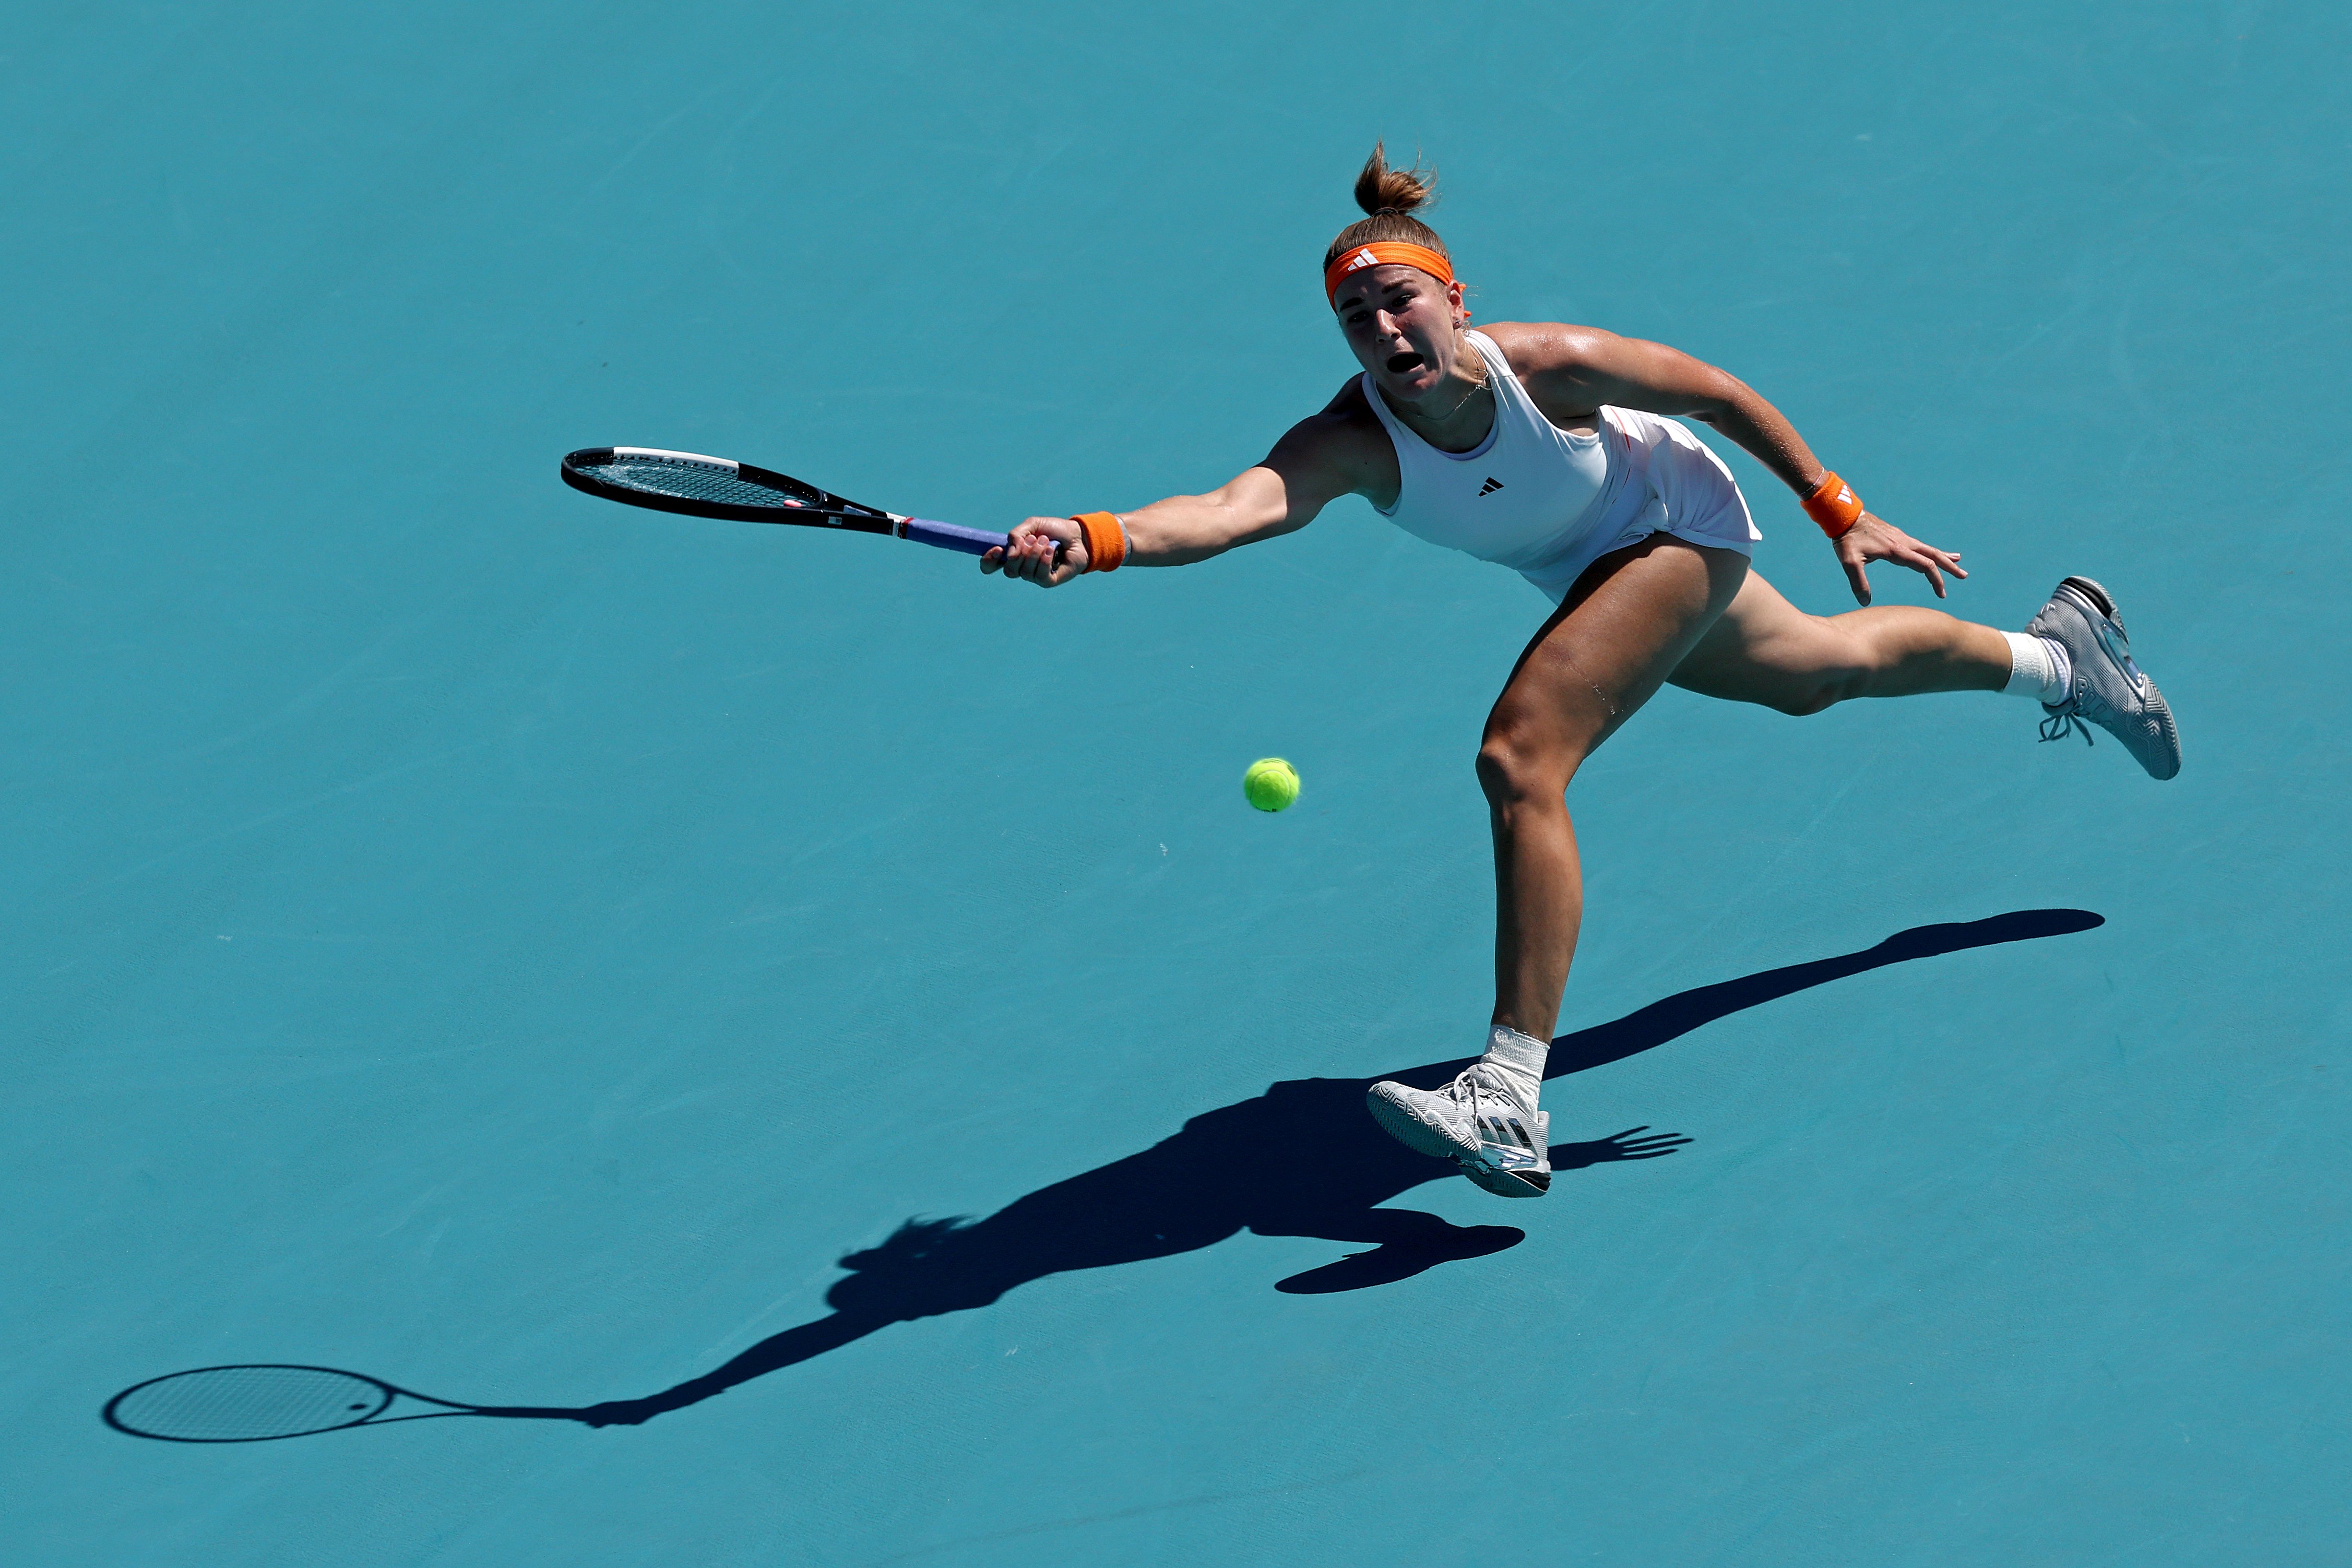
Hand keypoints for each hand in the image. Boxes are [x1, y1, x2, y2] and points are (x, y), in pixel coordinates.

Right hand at [980, 516, 1086, 586]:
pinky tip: (1051, 550)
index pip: (991, 566)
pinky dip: (1044, 561)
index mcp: (1013, 554)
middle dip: (1021, 553)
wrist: (1077, 535)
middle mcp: (1021, 567)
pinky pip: (1039, 576)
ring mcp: (1034, 576)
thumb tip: (1010, 555)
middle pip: (1009, 570)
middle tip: (1034, 538)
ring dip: (1035, 553)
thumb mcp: (1032, 525)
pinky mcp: (1047, 581)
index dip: (989, 561)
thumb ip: (1016, 535)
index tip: (997, 549)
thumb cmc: (1054, 530)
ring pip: (1024, 572)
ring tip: (1047, 542)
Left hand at [1833, 511, 1966, 603]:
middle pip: (1933, 555)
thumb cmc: (1846, 539)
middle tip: (1964, 576)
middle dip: (1949, 566)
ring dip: (1942, 556)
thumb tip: (1865, 602)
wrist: (1845, 516)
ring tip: (1957, 559)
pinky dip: (1928, 550)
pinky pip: (1918, 545)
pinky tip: (1929, 552)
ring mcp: (1901, 538)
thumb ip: (1858, 582)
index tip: (1942, 593)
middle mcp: (1903, 543)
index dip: (1936, 580)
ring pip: (1927, 548)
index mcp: (1897, 550)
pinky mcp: (1896, 535)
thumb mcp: (1849, 562)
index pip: (1925, 566)